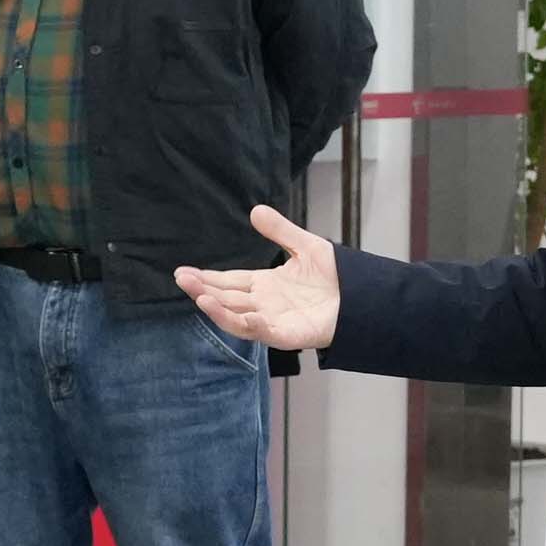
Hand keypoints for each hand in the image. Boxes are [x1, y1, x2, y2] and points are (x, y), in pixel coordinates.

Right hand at [175, 205, 340, 350]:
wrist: (364, 297)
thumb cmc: (338, 276)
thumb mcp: (305, 246)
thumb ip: (280, 231)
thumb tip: (255, 210)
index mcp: (264, 285)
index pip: (228, 281)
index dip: (206, 277)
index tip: (183, 272)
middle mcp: (263, 304)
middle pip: (226, 298)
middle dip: (203, 289)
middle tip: (181, 279)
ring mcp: (273, 321)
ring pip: (237, 317)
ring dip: (217, 308)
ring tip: (199, 296)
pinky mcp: (287, 335)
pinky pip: (261, 332)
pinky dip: (246, 323)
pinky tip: (230, 312)